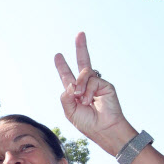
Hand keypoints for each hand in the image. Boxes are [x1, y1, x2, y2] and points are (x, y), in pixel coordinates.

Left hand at [54, 32, 135, 155]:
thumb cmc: (87, 123)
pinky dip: (87, 90)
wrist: (104, 130)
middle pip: (83, 63)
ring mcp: (96, 84)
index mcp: (75, 92)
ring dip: (79, 86)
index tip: (58, 55)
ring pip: (83, 73)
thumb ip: (66, 95)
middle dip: (81, 48)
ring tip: (82, 100)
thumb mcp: (69, 110)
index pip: (68, 76)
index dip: (62, 66)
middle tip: (80, 34)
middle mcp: (86, 86)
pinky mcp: (105, 85)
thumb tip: (72, 83)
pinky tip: (89, 101)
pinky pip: (91, 80)